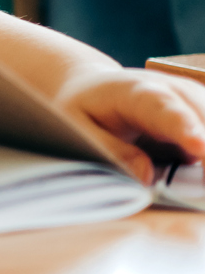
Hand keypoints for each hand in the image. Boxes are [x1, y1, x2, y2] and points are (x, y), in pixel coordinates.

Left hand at [60, 67, 204, 184]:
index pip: (165, 109)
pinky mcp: (202, 113)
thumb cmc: (85, 107)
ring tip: (204, 188)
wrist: (95, 85)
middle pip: (202, 118)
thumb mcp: (80, 127)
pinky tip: (203, 174)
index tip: (200, 148)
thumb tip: (147, 177)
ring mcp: (192, 99)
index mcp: (135, 91)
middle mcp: (172, 90)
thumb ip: (112, 149)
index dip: (185, 128)